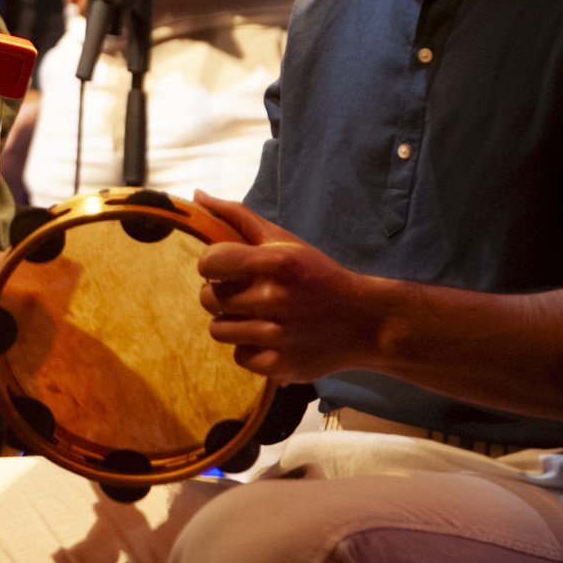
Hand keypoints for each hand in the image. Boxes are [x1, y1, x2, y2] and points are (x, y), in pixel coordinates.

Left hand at [193, 192, 387, 382]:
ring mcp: (279, 335)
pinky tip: (270, 338)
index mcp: (278, 262)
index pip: (210, 262)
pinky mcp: (282, 365)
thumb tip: (197, 196)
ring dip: (232, 323)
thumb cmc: (317, 276)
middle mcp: (277, 298)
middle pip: (208, 299)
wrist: (365, 322)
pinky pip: (239, 356)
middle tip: (244, 294)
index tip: (225, 269)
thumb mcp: (285, 241)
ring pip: (218, 330)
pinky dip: (250, 349)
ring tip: (257, 316)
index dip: (210, 265)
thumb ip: (238, 218)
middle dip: (220, 295)